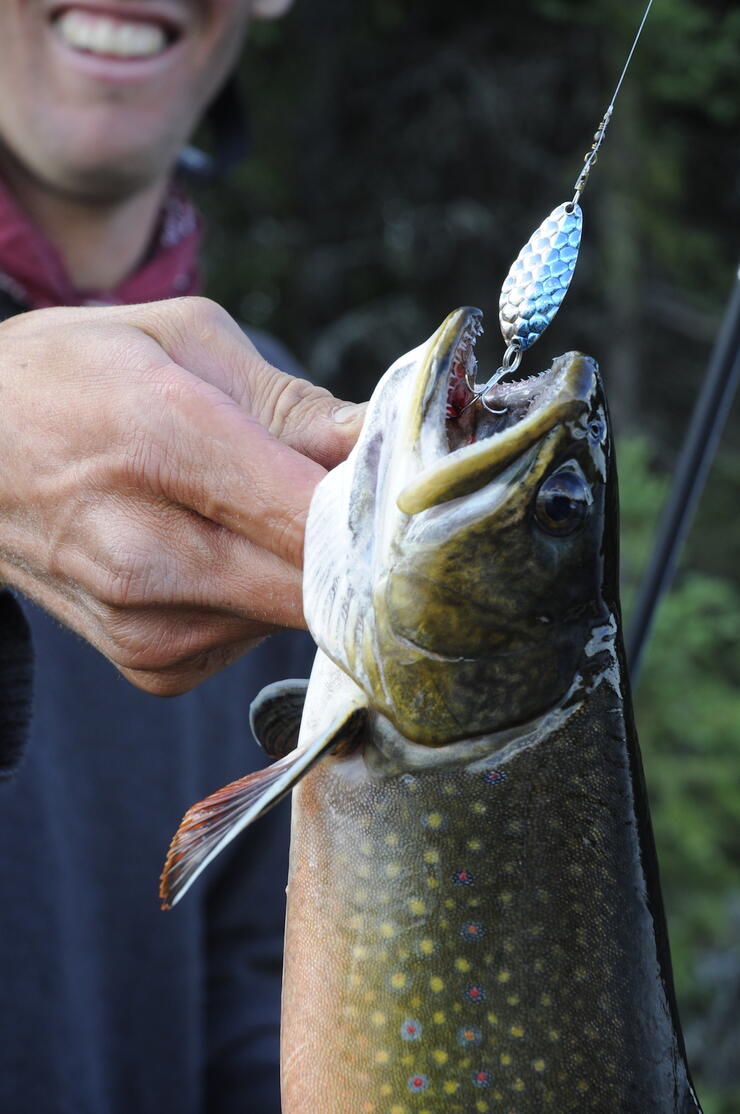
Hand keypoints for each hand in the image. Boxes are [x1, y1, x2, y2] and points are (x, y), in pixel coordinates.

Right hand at [0, 298, 363, 694]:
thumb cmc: (72, 378)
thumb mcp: (181, 339)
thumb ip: (293, 403)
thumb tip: (380, 446)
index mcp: (163, 441)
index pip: (316, 514)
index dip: (378, 507)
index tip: (401, 483)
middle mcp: (149, 550)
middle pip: (318, 585)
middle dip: (355, 544)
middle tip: (349, 496)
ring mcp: (145, 621)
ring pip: (296, 616)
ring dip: (303, 569)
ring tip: (250, 510)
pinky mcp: (150, 664)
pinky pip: (253, 640)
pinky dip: (258, 600)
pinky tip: (215, 552)